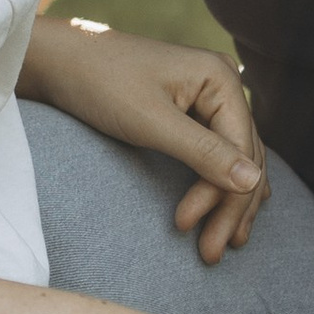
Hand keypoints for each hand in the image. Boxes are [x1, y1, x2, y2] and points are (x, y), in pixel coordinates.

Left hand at [21, 19, 269, 255]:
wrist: (60, 61)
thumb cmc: (101, 84)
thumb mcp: (150, 122)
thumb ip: (203, 152)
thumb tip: (254, 182)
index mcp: (220, 78)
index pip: (240, 150)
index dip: (224, 195)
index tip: (187, 228)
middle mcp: (223, 83)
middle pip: (242, 157)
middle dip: (229, 207)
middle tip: (212, 253)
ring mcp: (209, 95)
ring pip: (234, 158)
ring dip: (228, 201)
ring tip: (222, 243)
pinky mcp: (192, 108)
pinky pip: (218, 151)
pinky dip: (219, 183)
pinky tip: (228, 207)